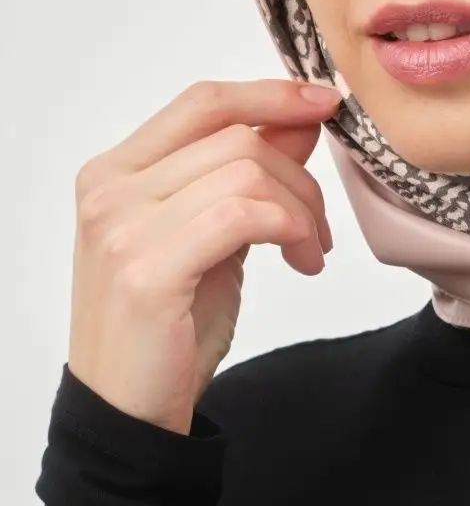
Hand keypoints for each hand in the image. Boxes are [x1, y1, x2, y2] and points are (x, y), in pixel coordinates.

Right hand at [67, 78, 340, 434]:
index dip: (271, 93)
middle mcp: (109, 188)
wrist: (128, 411)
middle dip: (300, 174)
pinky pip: (243, 214)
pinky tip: (302, 261)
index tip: (325, 102)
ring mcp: (121, 227)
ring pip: (246, 171)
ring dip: (301, 209)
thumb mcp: (214, 232)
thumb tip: (299, 117)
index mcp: (116, 170)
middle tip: (320, 226)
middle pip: (235, 135)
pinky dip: (290, 228)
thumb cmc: (168, 324)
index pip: (204, 102)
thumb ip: (245, 172)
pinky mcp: (146, 269)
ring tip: (309, 250)